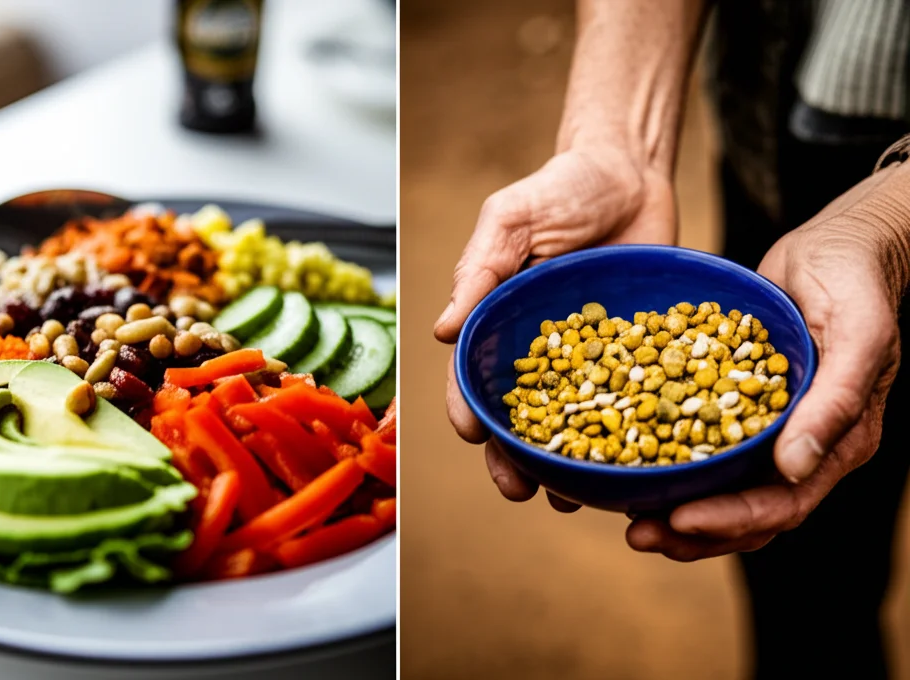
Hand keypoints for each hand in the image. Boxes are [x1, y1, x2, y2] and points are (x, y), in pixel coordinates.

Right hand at [435, 143, 676, 509]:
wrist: (633, 172)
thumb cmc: (562, 186)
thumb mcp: (512, 219)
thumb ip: (479, 269)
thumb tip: (440, 332)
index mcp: (500, 322)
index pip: (475, 375)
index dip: (469, 408)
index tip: (473, 435)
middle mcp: (541, 349)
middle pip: (521, 416)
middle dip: (514, 457)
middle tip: (520, 489)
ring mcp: (591, 356)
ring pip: (575, 423)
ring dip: (568, 465)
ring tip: (573, 497)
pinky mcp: (638, 355)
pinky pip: (632, 402)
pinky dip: (629, 437)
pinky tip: (633, 468)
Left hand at [627, 170, 909, 559]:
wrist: (838, 245)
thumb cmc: (857, 282)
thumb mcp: (858, 333)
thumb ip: (835, 400)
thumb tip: (795, 468)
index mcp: (837, 442)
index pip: (782, 503)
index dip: (730, 519)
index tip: (679, 518)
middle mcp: (801, 446)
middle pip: (746, 512)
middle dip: (692, 531)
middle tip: (637, 535)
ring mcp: (768, 428)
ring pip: (721, 489)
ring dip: (675, 510)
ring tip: (627, 519)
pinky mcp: (737, 403)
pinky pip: (702, 445)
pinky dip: (670, 462)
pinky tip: (630, 464)